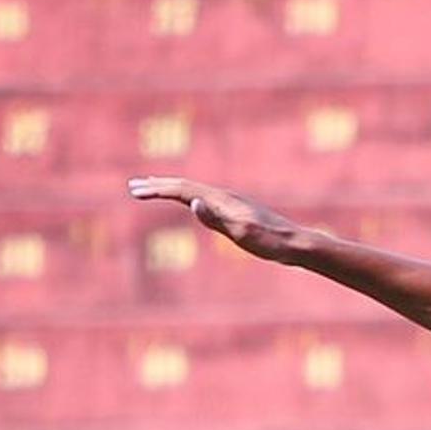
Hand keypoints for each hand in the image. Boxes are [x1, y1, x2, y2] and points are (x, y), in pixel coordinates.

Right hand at [125, 175, 303, 260]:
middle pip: (185, 186)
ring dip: (172, 189)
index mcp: (221, 200)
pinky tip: (188, 202)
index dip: (157, 190)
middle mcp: (224, 196)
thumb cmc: (270, 242)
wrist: (296, 243)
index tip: (135, 191)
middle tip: (134, 187)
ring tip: (154, 188)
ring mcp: (231, 202)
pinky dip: (188, 197)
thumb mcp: (241, 234)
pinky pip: (205, 198)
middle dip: (158, 185)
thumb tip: (193, 202)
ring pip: (195, 190)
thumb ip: (216, 219)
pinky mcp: (237, 209)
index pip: (182, 190)